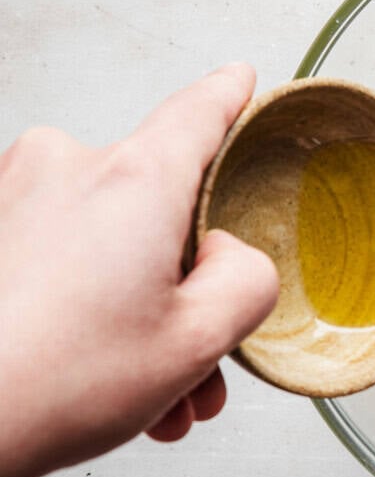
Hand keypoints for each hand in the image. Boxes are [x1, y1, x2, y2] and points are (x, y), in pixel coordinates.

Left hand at [0, 63, 278, 476]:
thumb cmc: (53, 383)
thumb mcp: (199, 340)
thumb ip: (250, 279)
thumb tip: (230, 257)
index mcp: (134, 180)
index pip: (200, 112)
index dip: (230, 98)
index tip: (239, 81)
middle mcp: (67, 168)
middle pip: (158, 211)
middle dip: (187, 287)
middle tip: (198, 361)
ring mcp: (13, 195)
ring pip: (109, 245)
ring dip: (139, 313)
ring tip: (150, 395)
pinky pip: (59, 256)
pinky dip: (86, 307)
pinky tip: (97, 377)